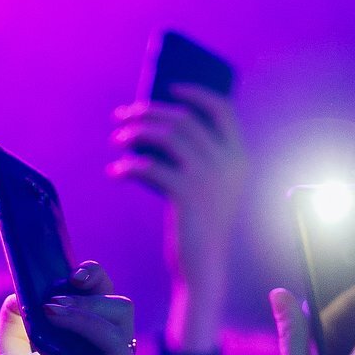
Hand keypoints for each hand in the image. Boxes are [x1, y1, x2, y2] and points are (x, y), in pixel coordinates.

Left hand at [0, 267, 143, 354]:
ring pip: (120, 335)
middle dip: (91, 297)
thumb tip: (25, 289)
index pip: (104, 304)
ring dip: (83, 321)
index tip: (72, 272)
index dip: (95, 281)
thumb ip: (17, 320)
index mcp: (87, 349)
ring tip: (49, 322)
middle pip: (121, 310)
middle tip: (57, 302)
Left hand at [108, 88, 248, 349]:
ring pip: (166, 136)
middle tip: (122, 116)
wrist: (203, 267)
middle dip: (149, 111)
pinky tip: (115, 172)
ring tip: (116, 140)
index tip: (169, 87)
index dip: (195, 93)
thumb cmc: (199, 226)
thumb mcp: (206, 188)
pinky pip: (150, 166)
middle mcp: (227, 162)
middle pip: (183, 119)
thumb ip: (195, 158)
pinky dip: (128, 166)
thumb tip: (156, 127)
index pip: (221, 109)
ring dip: (136, 133)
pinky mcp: (186, 194)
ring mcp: (208, 177)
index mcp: (239, 157)